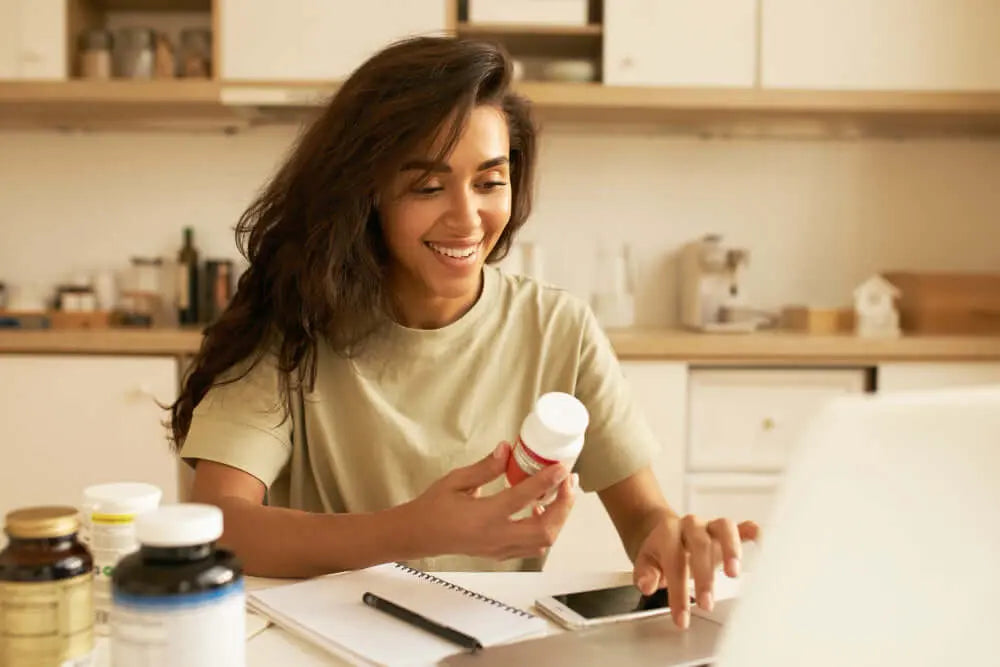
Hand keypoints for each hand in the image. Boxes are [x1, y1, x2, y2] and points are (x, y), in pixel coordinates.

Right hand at [405, 442, 577, 560]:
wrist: (419, 534)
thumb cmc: (434, 506)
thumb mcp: (455, 481)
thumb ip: (484, 468)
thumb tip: (506, 449)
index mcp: (482, 517)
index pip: (522, 499)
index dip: (546, 482)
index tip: (561, 468)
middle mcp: (495, 537)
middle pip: (543, 530)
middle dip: (564, 506)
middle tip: (568, 482)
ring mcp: (499, 549)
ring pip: (542, 542)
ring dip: (558, 519)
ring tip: (561, 494)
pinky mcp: (501, 554)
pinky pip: (532, 547)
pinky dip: (545, 529)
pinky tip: (542, 510)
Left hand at [633, 512, 758, 628]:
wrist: (665, 533)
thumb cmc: (660, 552)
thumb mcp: (646, 562)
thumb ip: (645, 574)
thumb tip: (647, 585)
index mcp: (669, 532)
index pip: (674, 562)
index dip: (678, 592)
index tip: (682, 618)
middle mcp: (691, 524)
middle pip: (699, 545)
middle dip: (704, 577)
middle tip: (706, 604)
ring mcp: (711, 524)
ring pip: (724, 528)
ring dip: (731, 549)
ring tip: (734, 574)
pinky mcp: (727, 530)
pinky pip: (741, 526)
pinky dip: (752, 532)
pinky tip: (759, 540)